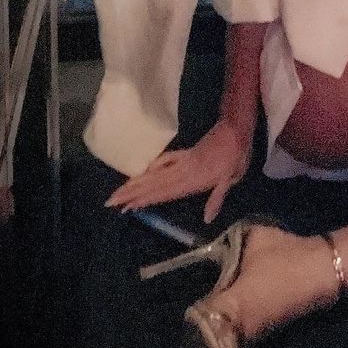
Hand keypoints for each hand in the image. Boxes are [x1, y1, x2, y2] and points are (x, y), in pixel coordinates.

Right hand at [104, 120, 251, 223]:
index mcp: (194, 179)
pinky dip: (153, 166)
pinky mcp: (186, 153)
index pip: (164, 192)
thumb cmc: (236, 154)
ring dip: (137, 181)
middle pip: (153, 183)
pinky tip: (144, 172)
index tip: (127, 206)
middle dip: (132, 192)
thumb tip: (207, 219)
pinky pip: (166, 160)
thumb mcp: (232, 178)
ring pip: (155, 173)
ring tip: (120, 191)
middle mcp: (184, 170)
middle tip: (111, 201)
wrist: (236, 128)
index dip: (145, 200)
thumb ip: (217, 198)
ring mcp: (183, 160)